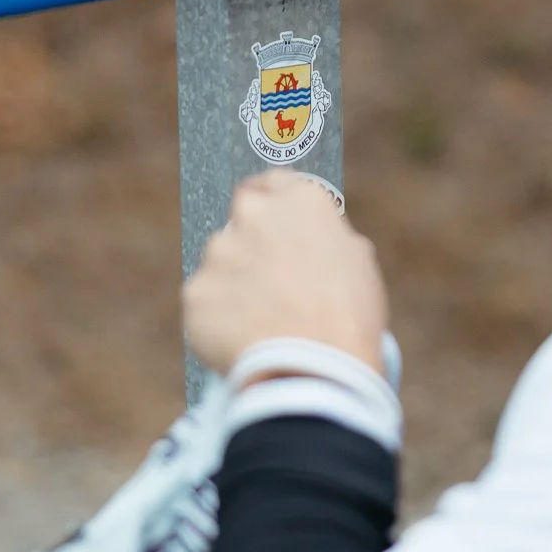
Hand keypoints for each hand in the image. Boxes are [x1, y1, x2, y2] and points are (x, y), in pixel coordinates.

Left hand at [183, 172, 388, 375]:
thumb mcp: (356, 261)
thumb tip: (310, 241)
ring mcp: (219, 252)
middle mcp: (254, 214)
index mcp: (299, 199)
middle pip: (242, 215)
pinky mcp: (195, 291)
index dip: (275, 204)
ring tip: (259, 321)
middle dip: (250, 238)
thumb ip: (326, 237)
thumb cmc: (349, 317)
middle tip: (267, 276)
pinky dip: (217, 320)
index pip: (275, 182)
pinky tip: (241, 341)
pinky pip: (205, 303)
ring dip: (233, 282)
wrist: (315, 369)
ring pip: (220, 261)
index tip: (275, 224)